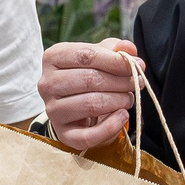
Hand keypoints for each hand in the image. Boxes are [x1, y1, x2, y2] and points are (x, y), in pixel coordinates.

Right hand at [39, 38, 141, 152]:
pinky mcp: (63, 133)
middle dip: (121, 82)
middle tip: (137, 83)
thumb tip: (129, 49)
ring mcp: (53, 110)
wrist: (76, 106)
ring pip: (91, 104)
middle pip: (89, 79)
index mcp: (53, 58)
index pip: (86, 56)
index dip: (115, 61)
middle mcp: (47, 84)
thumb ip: (115, 49)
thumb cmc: (89, 75)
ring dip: (119, 101)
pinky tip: (123, 116)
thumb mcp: (100, 56)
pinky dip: (111, 126)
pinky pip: (89, 135)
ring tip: (129, 98)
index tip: (137, 65)